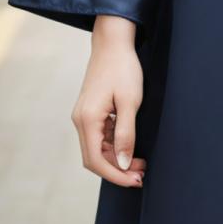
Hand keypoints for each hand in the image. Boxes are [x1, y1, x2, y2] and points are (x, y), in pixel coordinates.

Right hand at [71, 15, 145, 188]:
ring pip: (97, 149)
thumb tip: (121, 163)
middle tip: (141, 174)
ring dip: (116, 159)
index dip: (115, 175)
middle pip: (94, 158)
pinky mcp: (90, 112)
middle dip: (117, 170)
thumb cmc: (123, 68)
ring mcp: (83, 116)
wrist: (112, 43)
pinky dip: (113, 146)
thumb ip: (125, 135)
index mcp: (87, 119)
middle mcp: (80, 120)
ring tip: (140, 163)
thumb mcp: (130, 102)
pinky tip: (130, 145)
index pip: (96, 161)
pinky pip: (99, 137)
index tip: (136, 181)